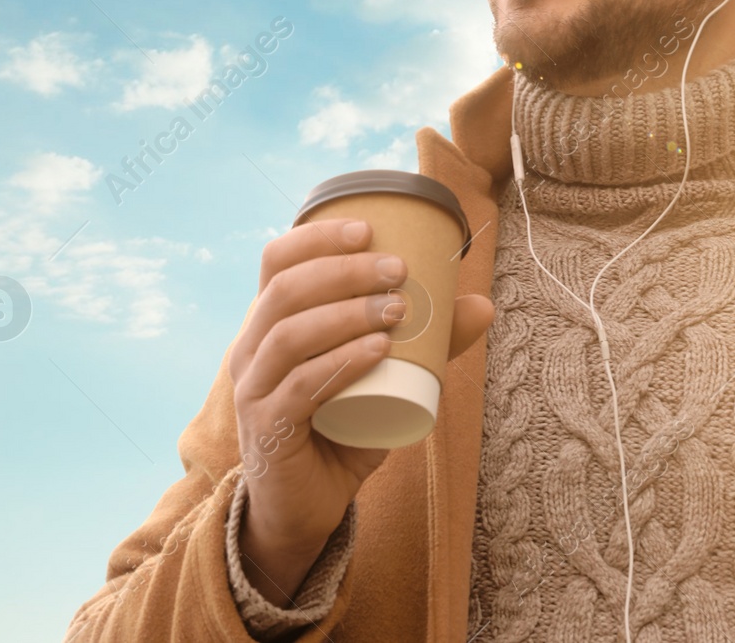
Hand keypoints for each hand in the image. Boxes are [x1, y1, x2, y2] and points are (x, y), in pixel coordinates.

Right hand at [228, 217, 493, 600]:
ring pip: (288, 333)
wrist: (309, 504)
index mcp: (271, 323)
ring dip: (345, 313)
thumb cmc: (344, 428)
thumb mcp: (388, 379)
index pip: (276, 262)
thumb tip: (482, 305)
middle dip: (343, 271)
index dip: (315, 238)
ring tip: (395, 309)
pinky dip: (340, 362)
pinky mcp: (267, 428)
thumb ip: (428, 345)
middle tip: (397, 270)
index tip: (367, 229)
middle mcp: (252, 349)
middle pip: (284, 290)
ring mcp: (253, 389)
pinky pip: (298, 387)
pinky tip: (377, 350)